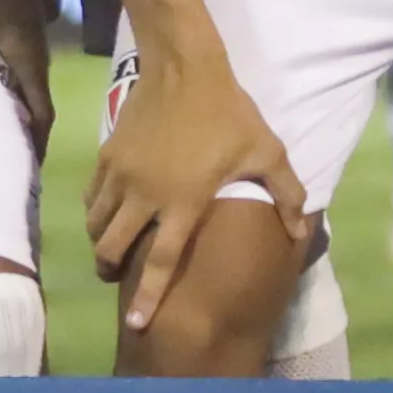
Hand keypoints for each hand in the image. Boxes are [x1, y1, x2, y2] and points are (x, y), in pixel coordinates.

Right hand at [81, 21, 302, 336]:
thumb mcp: (266, 152)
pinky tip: (104, 212)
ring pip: (96, 224)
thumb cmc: (229, 113)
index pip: (160, 261)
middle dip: (110, 269)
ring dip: (101, 242)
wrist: (184, 67)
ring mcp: (121, 175)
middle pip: (113, 248)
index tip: (138, 325)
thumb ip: (286, 193)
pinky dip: (94, 211)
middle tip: (116, 277)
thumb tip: (300, 230)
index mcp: (184, 202)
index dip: (148, 297)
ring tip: (109, 248)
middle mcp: (145, 195)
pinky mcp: (107, 156)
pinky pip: (92, 196)